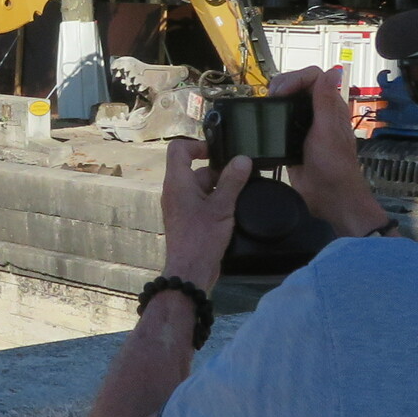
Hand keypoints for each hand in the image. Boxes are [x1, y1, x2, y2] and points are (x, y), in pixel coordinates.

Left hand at [161, 137, 250, 288]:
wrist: (190, 271)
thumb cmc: (202, 237)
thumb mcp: (221, 206)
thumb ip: (232, 181)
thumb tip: (242, 159)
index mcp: (177, 182)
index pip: (178, 149)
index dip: (197, 145)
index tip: (218, 152)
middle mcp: (175, 191)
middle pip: (196, 169)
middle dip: (219, 173)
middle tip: (241, 179)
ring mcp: (181, 206)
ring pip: (202, 187)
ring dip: (221, 189)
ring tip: (240, 196)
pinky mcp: (188, 220)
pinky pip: (202, 202)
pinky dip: (217, 202)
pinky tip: (233, 210)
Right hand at [271, 67, 392, 236]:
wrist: (328, 197)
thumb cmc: (333, 165)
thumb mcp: (327, 131)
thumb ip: (325, 102)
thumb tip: (330, 72)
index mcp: (330, 107)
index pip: (314, 77)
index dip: (296, 78)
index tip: (281, 92)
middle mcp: (318, 113)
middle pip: (299, 85)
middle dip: (283, 85)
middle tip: (270, 98)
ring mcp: (304, 126)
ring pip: (288, 101)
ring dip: (275, 99)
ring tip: (264, 107)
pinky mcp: (292, 140)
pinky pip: (281, 121)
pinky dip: (271, 116)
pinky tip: (264, 121)